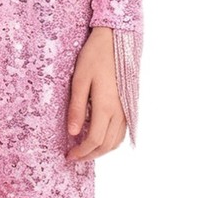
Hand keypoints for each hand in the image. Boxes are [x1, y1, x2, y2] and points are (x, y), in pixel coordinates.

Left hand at [65, 26, 126, 160]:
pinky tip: (98, 137)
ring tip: (84, 150)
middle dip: (89, 155)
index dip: (81, 152)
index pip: (94, 140)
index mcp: (106, 106)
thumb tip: (73, 133)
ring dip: (100, 150)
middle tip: (74, 157)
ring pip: (116, 141)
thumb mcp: (79, 80)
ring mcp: (126, 109)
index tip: (68, 155)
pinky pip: (121, 132)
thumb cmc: (94, 57)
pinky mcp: (128, 106)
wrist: (116, 40)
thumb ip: (76, 108)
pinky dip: (110, 141)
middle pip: (106, 145)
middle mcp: (119, 112)